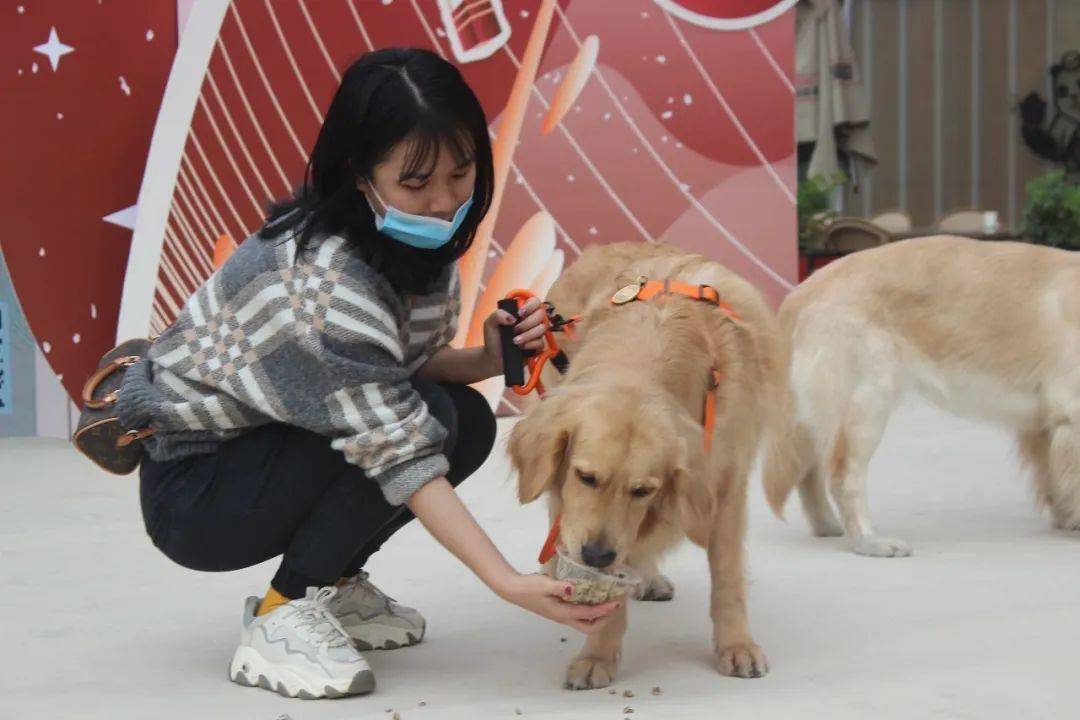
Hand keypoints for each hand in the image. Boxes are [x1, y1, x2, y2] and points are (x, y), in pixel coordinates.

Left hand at [482, 297, 547, 367]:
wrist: (494, 358)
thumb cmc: (493, 339)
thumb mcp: (489, 324)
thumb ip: (498, 315)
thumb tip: (513, 318)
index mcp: (521, 312)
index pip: (534, 301)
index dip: (531, 305)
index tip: (520, 313)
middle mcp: (531, 321)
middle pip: (541, 314)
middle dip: (527, 323)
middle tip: (514, 330)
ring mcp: (536, 334)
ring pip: (542, 328)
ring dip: (528, 334)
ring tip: (515, 341)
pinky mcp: (537, 346)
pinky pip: (541, 342)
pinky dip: (530, 344)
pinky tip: (521, 347)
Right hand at [494, 572, 620, 634]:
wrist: (513, 590)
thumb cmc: (529, 587)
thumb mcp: (544, 584)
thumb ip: (560, 587)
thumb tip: (573, 588)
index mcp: (562, 613)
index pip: (589, 615)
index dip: (604, 610)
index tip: (616, 602)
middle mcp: (563, 617)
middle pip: (589, 627)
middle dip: (603, 619)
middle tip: (612, 605)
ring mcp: (561, 615)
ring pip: (583, 622)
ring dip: (597, 615)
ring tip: (605, 601)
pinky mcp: (558, 610)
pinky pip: (578, 615)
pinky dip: (588, 610)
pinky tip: (590, 597)